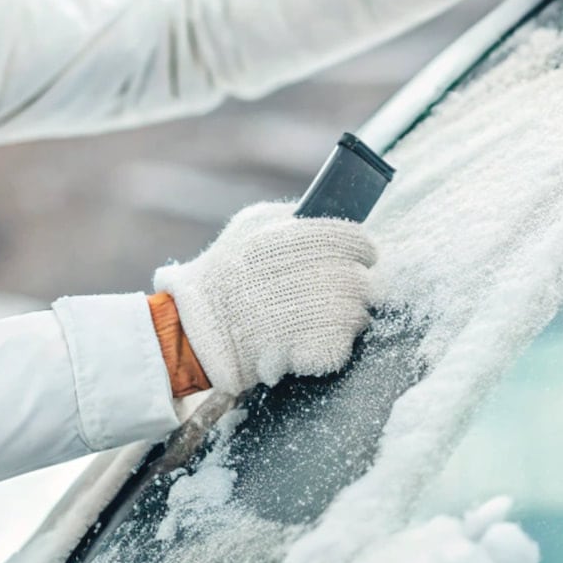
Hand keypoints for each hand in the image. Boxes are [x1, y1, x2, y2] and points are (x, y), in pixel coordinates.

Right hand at [151, 199, 376, 395]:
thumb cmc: (222, 274)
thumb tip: (324, 215)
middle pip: (363, 280)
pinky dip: (331, 344)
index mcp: (306, 238)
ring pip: (359, 314)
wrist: (199, 328)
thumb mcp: (250, 224)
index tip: (356, 258)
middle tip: (335, 292)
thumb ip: (291, 216)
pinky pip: (344, 345)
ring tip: (318, 318)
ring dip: (345, 317)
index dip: (361, 250)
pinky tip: (309, 339)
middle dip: (354, 286)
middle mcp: (320, 272)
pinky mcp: (320, 347)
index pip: (360, 241)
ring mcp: (323, 313)